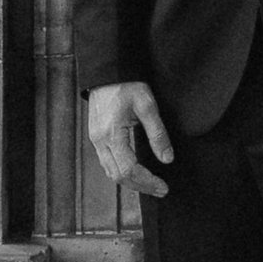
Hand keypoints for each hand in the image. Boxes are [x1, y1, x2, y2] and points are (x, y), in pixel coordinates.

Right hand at [88, 80, 173, 200]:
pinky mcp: (96, 137)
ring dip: (131, 182)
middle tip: (161, 190)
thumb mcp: (147, 105)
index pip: (129, 169)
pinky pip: (107, 163)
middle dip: (140, 186)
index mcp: (111, 134)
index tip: (163, 186)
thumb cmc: (127, 84)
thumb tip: (167, 159)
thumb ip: (158, 134)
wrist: (107, 72)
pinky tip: (136, 172)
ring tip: (151, 184)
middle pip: (118, 176)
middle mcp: (99, 140)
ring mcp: (95, 140)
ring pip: (110, 172)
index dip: (147, 181)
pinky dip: (122, 172)